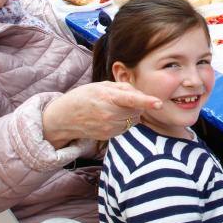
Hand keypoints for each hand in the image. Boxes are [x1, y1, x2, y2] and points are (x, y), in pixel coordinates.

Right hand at [41, 81, 162, 148]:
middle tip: (119, 100)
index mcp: (108, 98)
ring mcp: (109, 127)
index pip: (131, 99)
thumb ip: (123, 88)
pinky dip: (123, 122)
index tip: (158, 103)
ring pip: (133, 120)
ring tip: (112, 108)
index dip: (146, 101)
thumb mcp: (102, 85)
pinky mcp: (108, 136)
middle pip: (137, 110)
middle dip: (135, 105)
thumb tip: (140, 95)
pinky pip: (125, 127)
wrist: (64, 117)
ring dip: (129, 114)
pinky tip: (109, 117)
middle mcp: (109, 114)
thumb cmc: (85, 97)